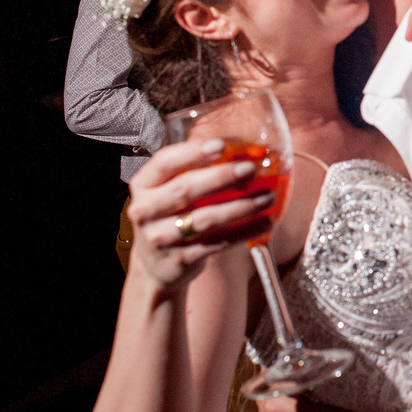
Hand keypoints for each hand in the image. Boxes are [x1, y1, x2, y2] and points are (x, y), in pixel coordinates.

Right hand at [126, 139, 275, 289]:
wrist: (154, 266)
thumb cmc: (169, 217)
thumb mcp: (169, 191)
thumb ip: (195, 171)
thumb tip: (243, 152)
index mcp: (144, 186)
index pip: (164, 162)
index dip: (192, 153)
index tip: (220, 145)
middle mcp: (146, 211)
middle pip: (186, 189)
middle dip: (222, 177)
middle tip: (250, 169)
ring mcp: (161, 237)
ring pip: (206, 218)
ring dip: (241, 206)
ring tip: (267, 197)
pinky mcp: (180, 259)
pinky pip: (218, 242)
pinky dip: (245, 232)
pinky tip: (265, 222)